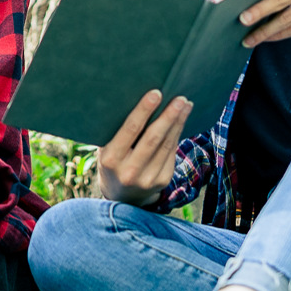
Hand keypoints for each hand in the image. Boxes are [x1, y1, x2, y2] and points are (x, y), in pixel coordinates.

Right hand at [96, 88, 190, 206]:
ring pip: (166, 145)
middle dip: (168, 116)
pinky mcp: (162, 181)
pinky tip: (181, 121)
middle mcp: (129, 171)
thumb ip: (116, 132)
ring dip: (178, 123)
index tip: (156, 93)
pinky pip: (171, 153)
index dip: (144, 110)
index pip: (130, 130)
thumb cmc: (112, 162)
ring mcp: (147, 179)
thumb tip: (137, 98)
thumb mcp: (105, 149)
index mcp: (111, 159)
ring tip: (185, 104)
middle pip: (153, 138)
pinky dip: (177, 134)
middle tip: (179, 98)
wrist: (121, 197)